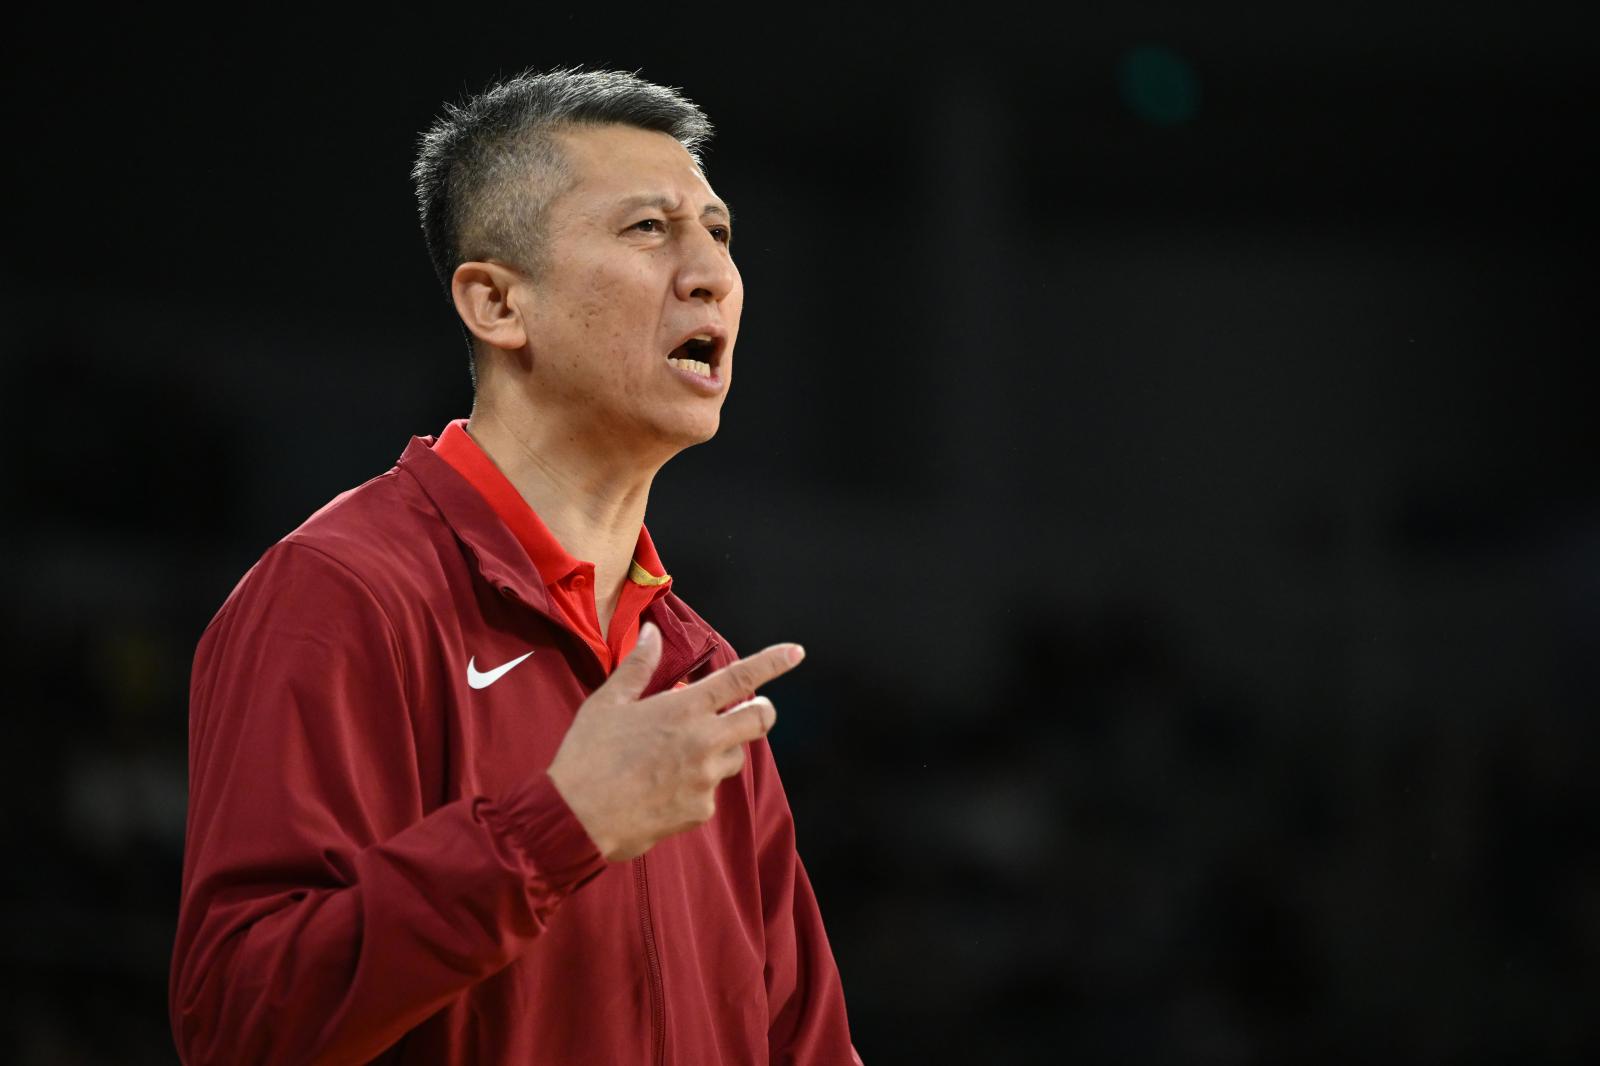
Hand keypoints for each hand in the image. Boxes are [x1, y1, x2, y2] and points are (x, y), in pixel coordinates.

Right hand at [546, 622, 803, 861]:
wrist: (573, 818)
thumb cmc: (586, 755)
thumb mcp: (606, 703)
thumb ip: (638, 666)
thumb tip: (653, 632)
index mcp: (682, 709)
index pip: (740, 679)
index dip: (773, 663)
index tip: (796, 652)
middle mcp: (703, 742)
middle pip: (760, 720)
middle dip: (760, 711)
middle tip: (743, 710)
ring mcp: (705, 779)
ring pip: (736, 757)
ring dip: (720, 750)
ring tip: (678, 754)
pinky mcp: (701, 811)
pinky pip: (711, 792)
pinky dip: (696, 785)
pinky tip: (661, 787)